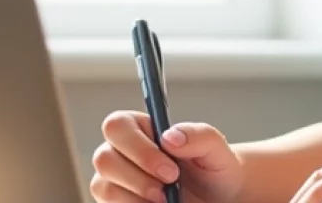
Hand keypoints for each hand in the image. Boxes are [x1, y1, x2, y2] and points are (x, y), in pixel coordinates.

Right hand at [90, 110, 245, 202]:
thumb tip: (169, 136)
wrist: (218, 197)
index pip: (117, 125)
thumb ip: (198, 135)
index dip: (138, 147)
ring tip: (166, 199)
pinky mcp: (115, 201)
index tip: (170, 169)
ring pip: (102, 186)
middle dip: (139, 177)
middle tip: (169, 187)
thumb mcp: (216, 148)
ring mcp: (114, 179)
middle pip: (103, 158)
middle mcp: (121, 152)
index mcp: (142, 129)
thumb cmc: (214, 168)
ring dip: (136, 196)